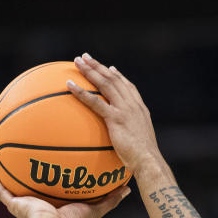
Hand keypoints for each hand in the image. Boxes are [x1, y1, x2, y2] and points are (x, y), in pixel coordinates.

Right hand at [0, 169, 129, 217]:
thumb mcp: (94, 210)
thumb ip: (110, 199)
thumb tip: (127, 188)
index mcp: (56, 206)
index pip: (57, 189)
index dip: (57, 177)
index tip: (60, 164)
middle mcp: (38, 204)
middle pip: (34, 185)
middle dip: (33, 172)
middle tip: (33, 155)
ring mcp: (24, 204)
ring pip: (14, 185)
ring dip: (9, 173)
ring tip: (4, 157)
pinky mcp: (14, 204)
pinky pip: (0, 190)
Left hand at [67, 53, 164, 176]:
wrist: (148, 160)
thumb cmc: (144, 158)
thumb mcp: (141, 143)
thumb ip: (132, 135)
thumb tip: (127, 142)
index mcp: (139, 109)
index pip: (128, 87)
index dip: (118, 76)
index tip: (109, 68)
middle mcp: (132, 105)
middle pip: (113, 79)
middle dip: (98, 66)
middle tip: (86, 57)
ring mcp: (124, 109)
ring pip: (104, 84)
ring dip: (90, 71)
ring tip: (78, 61)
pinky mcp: (115, 118)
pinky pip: (95, 102)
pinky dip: (81, 92)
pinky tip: (69, 85)